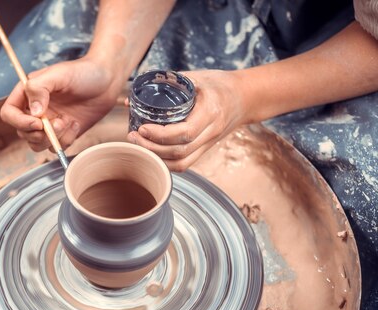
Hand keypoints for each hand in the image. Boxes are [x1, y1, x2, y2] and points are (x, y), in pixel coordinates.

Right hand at [0, 56, 122, 151]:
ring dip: (53, 138)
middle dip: (39, 133)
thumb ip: (39, 88)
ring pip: (37, 144)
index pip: (9, 114)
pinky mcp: (63, 133)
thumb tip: (33, 112)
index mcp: (27, 94)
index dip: (19, 122)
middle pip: (22, 132)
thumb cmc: (83, 72)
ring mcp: (49, 123)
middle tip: (58, 123)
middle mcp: (35, 110)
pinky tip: (76, 124)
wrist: (107, 81)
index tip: (38, 122)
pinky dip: (66, 140)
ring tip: (68, 121)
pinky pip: (57, 147)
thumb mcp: (59, 74)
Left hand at [127, 70, 245, 170]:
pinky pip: (185, 163)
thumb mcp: (197, 77)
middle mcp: (212, 131)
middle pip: (180, 151)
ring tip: (139, 145)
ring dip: (158, 158)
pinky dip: (166, 163)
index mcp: (211, 111)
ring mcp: (210, 143)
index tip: (142, 127)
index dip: (160, 134)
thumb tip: (132, 97)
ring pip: (182, 162)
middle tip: (133, 136)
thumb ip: (168, 84)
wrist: (245, 98)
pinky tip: (152, 153)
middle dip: (153, 148)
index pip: (185, 132)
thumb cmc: (219, 84)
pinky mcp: (206, 149)